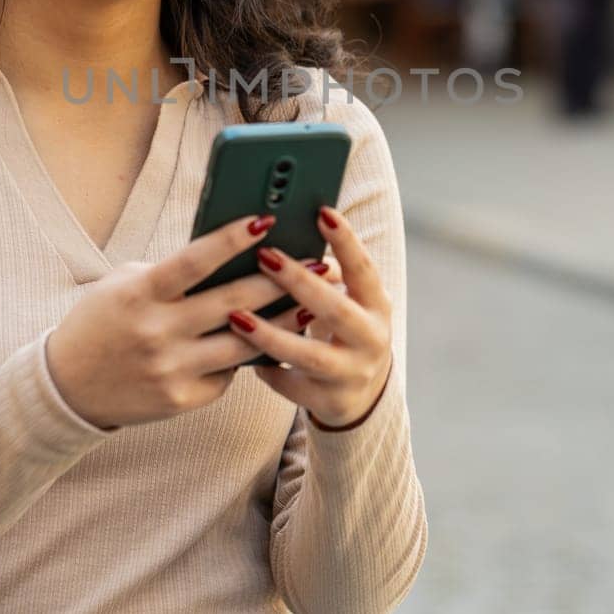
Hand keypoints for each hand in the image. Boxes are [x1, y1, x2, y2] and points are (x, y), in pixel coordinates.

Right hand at [45, 214, 336, 429]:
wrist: (67, 387)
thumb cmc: (102, 321)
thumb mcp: (125, 285)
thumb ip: (171, 273)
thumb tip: (232, 254)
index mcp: (141, 294)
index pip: (194, 261)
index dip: (231, 239)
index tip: (266, 219)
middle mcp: (158, 332)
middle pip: (233, 302)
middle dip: (281, 280)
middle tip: (318, 263)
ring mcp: (171, 370)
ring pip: (243, 342)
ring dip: (283, 320)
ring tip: (312, 301)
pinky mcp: (182, 399)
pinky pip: (227, 373)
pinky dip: (246, 354)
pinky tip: (271, 339)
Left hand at [225, 206, 393, 428]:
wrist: (363, 397)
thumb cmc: (342, 331)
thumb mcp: (348, 303)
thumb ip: (325, 277)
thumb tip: (279, 238)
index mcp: (376, 306)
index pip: (363, 269)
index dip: (346, 241)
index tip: (322, 211)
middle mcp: (371, 339)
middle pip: (335, 310)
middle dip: (300, 282)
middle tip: (266, 256)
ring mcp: (353, 374)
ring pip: (310, 355)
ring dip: (272, 334)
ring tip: (236, 316)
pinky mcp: (331, 402)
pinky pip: (292, 385)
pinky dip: (267, 370)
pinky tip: (241, 358)